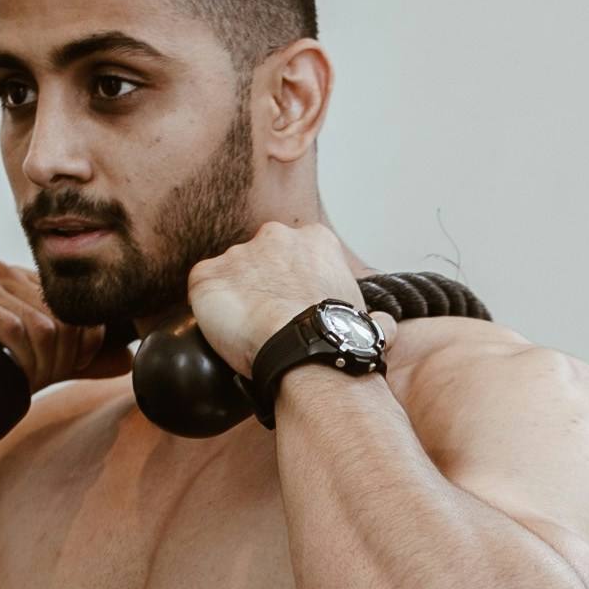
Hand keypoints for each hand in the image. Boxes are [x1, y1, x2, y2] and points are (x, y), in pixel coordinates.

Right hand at [0, 262, 121, 426]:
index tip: (53, 378)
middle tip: (30, 384)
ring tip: (15, 382)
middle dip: (58, 364)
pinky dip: (17, 352)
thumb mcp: (33, 369)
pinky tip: (8, 368)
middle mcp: (4, 275)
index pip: (81, 319)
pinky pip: (7, 322)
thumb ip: (78, 362)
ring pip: (40, 326)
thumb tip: (129, 359)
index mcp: (25, 285)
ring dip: (38, 365)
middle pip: (65, 323)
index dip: (79, 357)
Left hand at [187, 221, 362, 377]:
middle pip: (261, 258)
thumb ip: (375, 317)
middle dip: (264, 287)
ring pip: (231, 275)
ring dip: (237, 300)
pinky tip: (224, 335)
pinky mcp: (206, 277)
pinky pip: (202, 290)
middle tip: (271, 324)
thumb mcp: (371, 322)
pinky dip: (208, 312)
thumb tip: (386, 328)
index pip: (296, 255)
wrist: (308, 353)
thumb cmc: (341, 342)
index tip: (298, 310)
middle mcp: (275, 235)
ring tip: (250, 336)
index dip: (295, 285)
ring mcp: (238, 254)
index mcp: (315, 240)